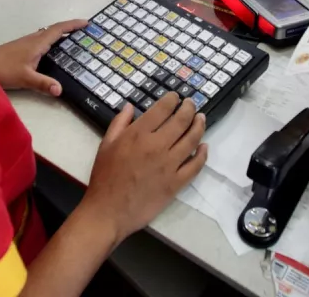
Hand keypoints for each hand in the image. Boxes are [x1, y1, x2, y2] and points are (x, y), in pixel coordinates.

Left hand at [0, 20, 85, 95]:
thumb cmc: (3, 70)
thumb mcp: (25, 78)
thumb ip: (43, 83)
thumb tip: (61, 90)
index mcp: (37, 43)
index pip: (58, 30)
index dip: (73, 25)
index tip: (87, 23)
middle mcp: (32, 40)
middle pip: (54, 30)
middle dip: (69, 28)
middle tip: (83, 32)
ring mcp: (25, 43)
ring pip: (46, 35)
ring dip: (59, 34)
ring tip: (72, 41)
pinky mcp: (20, 49)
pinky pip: (40, 41)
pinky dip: (51, 42)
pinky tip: (50, 52)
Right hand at [82, 94, 207, 243]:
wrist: (109, 211)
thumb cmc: (105, 178)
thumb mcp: (105, 145)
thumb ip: (119, 123)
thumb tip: (130, 106)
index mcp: (138, 134)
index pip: (162, 109)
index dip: (172, 99)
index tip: (176, 97)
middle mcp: (157, 146)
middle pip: (181, 120)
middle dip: (189, 108)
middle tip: (192, 104)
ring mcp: (169, 165)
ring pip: (192, 139)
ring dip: (199, 126)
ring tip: (201, 119)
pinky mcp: (176, 183)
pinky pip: (196, 166)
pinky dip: (203, 154)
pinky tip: (204, 147)